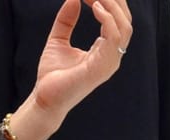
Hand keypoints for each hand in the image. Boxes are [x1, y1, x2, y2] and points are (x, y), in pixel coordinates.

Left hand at [7, 0, 131, 139]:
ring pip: (124, 26)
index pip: (118, 19)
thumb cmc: (53, 75)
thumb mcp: (58, 40)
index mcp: (106, 50)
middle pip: (125, 20)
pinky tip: (95, 7)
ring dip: (111, 5)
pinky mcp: (102, 67)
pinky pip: (114, 38)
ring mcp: (110, 62)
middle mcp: (112, 56)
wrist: (44, 99)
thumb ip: (66, 20)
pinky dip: (107, 19)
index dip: (108, 0)